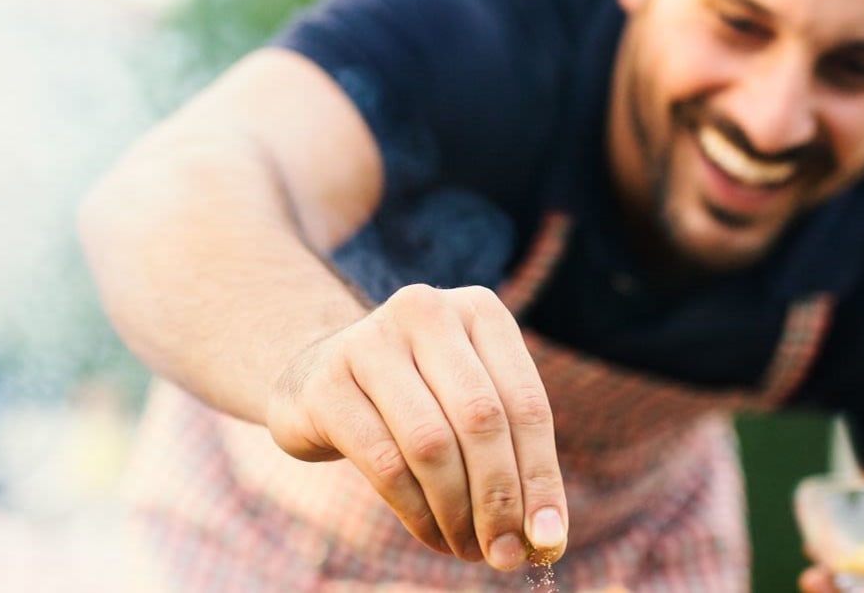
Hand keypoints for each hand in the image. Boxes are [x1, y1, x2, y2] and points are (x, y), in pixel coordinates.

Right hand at [265, 283, 568, 570]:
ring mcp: (369, 342)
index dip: (541, 477)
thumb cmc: (414, 397)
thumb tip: (547, 536)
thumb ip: (512, 458)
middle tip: (505, 553)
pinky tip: (431, 534)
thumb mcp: (468, 406)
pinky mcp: (326, 384)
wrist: (314, 376)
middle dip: (499, 499)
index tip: (548, 538)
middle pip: (482, 420)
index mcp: (479, 310)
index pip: (526, 403)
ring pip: (432, 443)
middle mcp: (426, 311)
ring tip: (467, 548)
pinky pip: (385, 462)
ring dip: (456, 511)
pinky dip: (416, 511)